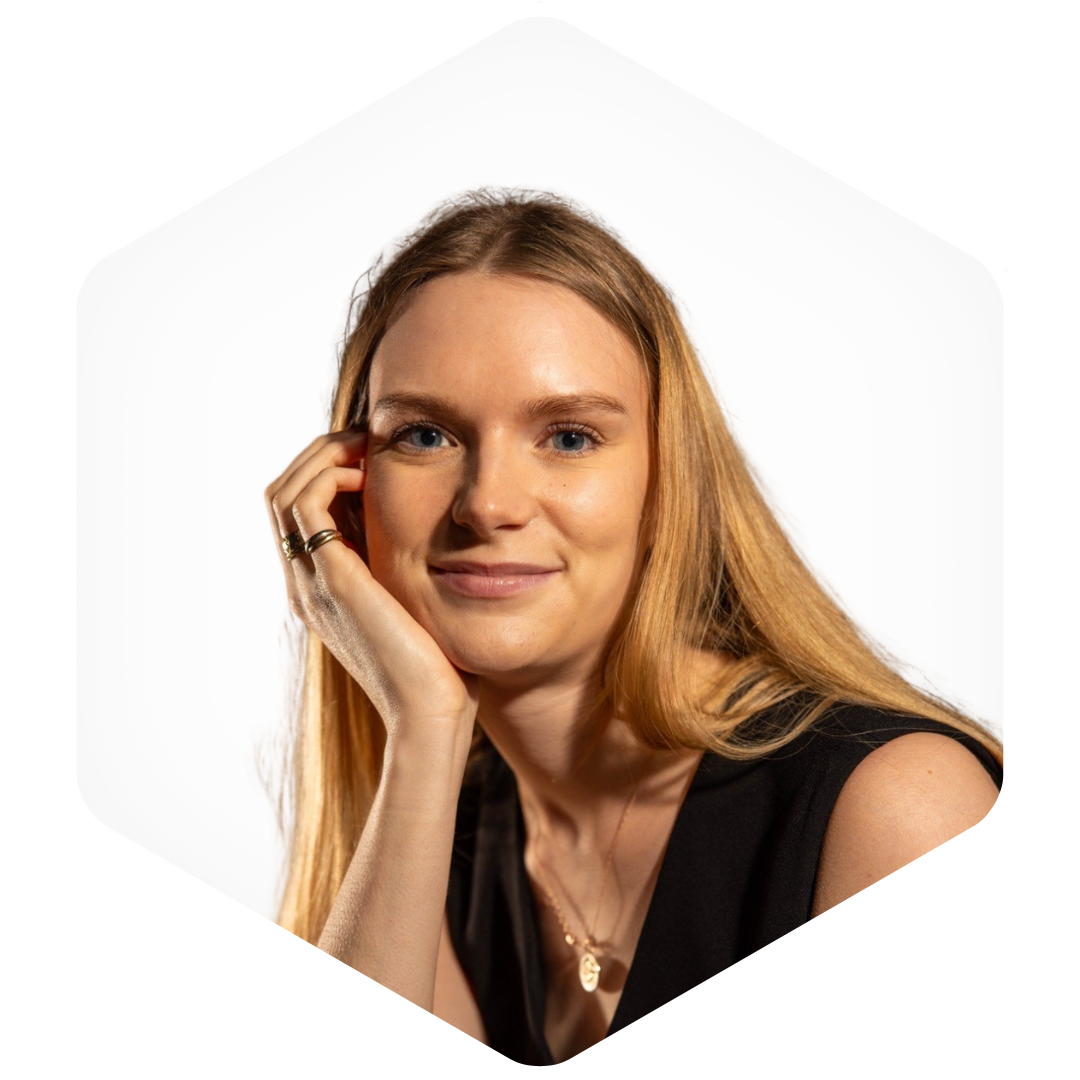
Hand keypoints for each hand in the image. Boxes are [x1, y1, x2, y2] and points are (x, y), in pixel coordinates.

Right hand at [264, 430, 478, 739]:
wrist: (431, 713)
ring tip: (366, 450)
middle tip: (365, 442)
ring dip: (322, 458)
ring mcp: (312, 583)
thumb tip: (435, 535)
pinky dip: (331, 476)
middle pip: (280, 494)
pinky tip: (370, 476)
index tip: (371, 456)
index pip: (297, 511)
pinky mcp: (332, 582)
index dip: (326, 472)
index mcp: (321, 589)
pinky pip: (306, 506)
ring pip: (284, 492)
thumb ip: (406, 573)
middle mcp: (306, 584)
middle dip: (320, 456)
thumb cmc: (438, 667)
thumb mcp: (416, 607)